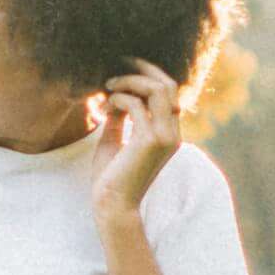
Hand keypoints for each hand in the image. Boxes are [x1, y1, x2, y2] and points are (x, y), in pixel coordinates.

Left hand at [88, 59, 184, 213]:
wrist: (112, 206)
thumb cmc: (111, 178)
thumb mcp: (114, 141)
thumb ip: (119, 119)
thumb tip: (116, 97)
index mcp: (168, 133)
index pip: (168, 92)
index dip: (147, 75)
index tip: (122, 70)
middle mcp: (172, 133)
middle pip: (167, 84)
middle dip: (141, 70)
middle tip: (115, 69)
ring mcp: (164, 136)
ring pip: (157, 88)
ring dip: (130, 81)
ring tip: (109, 86)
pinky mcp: (150, 141)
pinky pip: (135, 105)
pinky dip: (118, 99)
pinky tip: (103, 108)